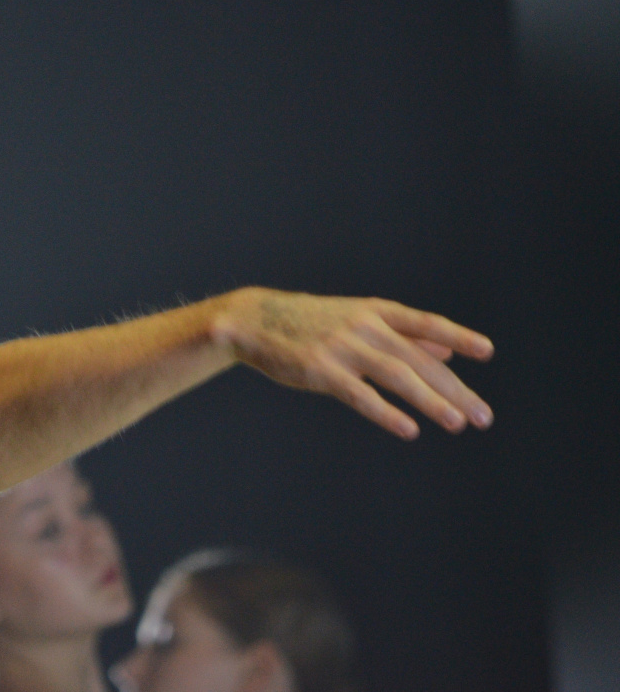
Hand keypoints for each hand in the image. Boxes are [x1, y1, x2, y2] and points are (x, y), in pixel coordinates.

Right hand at [216, 288, 493, 439]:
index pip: (425, 323)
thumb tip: (447, 352)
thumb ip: (402, 335)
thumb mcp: (357, 319)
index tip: (486, 352)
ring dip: (431, 401)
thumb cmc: (308, 323)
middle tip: (483, 416)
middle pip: (419, 359)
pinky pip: (361, 394)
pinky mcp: (321, 371)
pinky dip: (387, 412)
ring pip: (397, 376)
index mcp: (374, 312)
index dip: (457, 337)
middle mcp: (364, 327)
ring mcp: (342, 348)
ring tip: (458, 424)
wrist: (254, 321)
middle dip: (454, 389)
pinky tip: (409, 429)